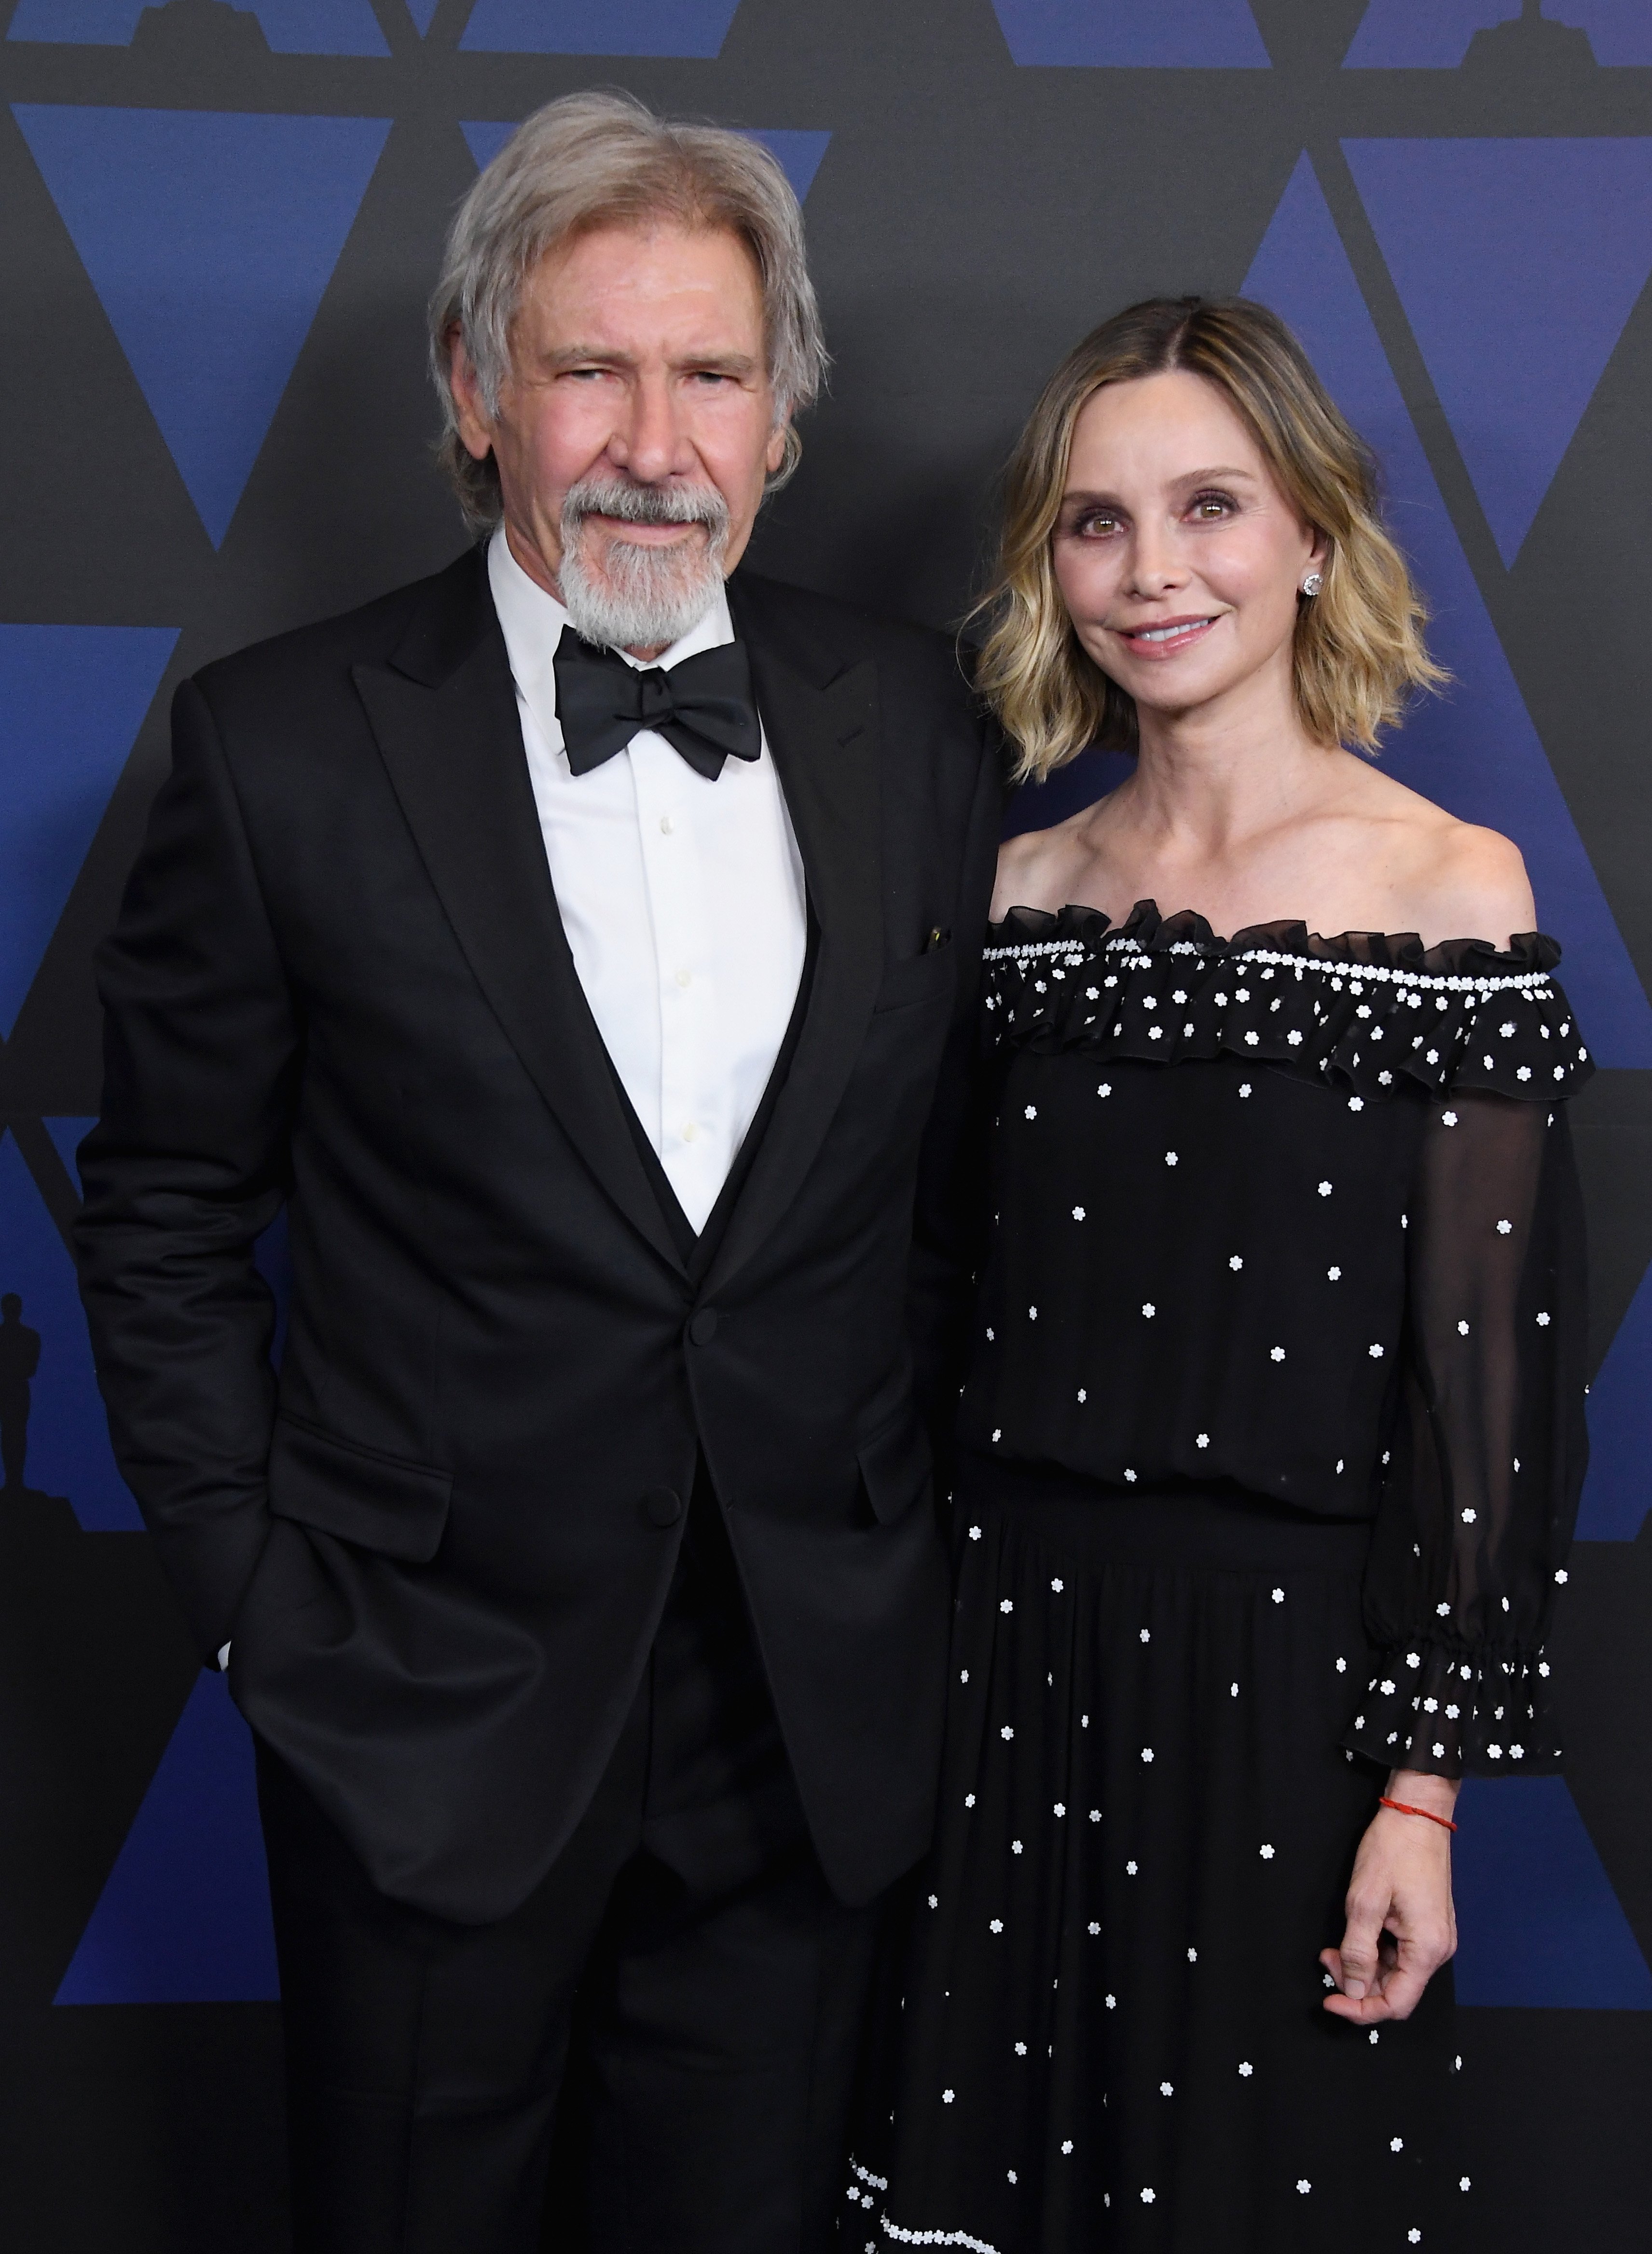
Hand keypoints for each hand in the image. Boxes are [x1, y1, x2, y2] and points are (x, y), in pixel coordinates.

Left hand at [1320, 1770, 1457, 2023]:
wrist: (1417, 1813)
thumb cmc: (1394, 1850)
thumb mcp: (1364, 1901)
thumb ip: (1358, 1951)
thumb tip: (1353, 1990)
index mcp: (1427, 1949)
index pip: (1396, 2003)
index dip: (1361, 2009)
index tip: (1331, 2002)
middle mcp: (1438, 1949)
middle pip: (1396, 1988)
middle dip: (1357, 1983)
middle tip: (1327, 1960)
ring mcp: (1434, 1936)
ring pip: (1396, 1970)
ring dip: (1364, 1965)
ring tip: (1335, 1945)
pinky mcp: (1426, 1924)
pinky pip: (1400, 1951)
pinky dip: (1375, 1950)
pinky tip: (1355, 1934)